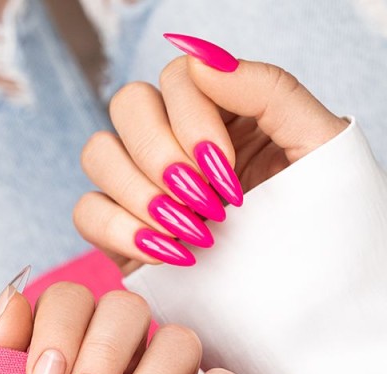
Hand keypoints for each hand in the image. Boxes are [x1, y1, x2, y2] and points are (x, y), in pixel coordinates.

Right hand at [73, 34, 347, 273]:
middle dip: (162, 155)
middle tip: (204, 201)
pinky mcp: (121, 229)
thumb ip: (268, 89)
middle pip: (128, 104)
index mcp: (219, 111)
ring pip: (98, 153)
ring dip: (141, 192)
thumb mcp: (314, 143)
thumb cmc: (316, 214)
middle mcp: (174, 139)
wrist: (303, 285)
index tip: (226, 172)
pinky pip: (87, 211)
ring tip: (190, 230)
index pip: (177, 78)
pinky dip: (119, 230)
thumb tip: (203, 59)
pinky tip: (166, 253)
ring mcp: (142, 183)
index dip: (193, 122)